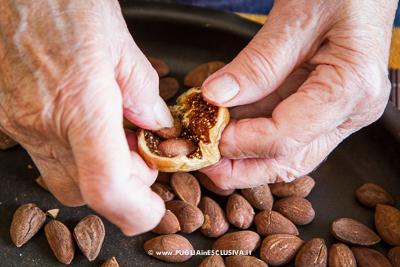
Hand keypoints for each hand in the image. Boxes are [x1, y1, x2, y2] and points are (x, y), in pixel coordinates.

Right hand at [0, 0, 172, 234]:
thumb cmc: (63, 1)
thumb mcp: (119, 40)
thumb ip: (142, 90)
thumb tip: (155, 125)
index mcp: (79, 103)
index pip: (105, 186)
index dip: (134, 211)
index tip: (153, 209)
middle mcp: (42, 122)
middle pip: (86, 192)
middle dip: (121, 186)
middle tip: (140, 154)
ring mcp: (18, 123)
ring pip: (63, 178)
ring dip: (96, 171)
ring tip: (114, 133)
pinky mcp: (7, 117)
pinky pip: (45, 154)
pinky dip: (73, 153)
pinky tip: (85, 122)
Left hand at [201, 0, 397, 188]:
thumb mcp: (295, 19)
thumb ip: (257, 64)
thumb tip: (216, 96)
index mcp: (351, 89)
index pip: (287, 136)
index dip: (242, 143)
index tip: (208, 136)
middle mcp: (349, 112)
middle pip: (289, 160)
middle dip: (241, 169)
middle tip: (202, 163)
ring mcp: (338, 113)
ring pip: (286, 153)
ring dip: (244, 156)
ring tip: (208, 148)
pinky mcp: (324, 108)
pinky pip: (285, 130)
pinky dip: (252, 134)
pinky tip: (225, 128)